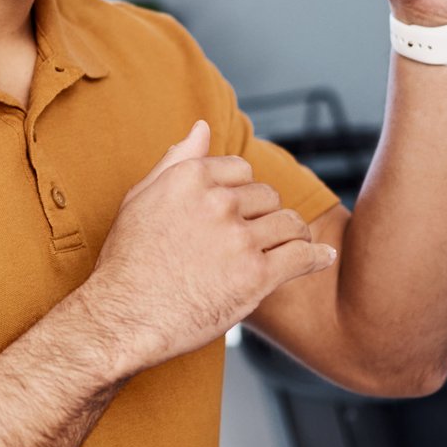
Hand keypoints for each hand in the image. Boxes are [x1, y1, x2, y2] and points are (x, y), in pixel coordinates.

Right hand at [72, 121, 336, 378]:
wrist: (123, 319)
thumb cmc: (127, 262)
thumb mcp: (141, 199)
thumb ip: (176, 161)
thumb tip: (202, 127)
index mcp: (192, 178)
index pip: (242, 170)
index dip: (242, 192)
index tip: (238, 212)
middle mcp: (219, 202)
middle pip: (268, 197)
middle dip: (265, 216)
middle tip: (255, 238)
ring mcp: (240, 239)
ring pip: (289, 224)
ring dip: (291, 236)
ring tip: (289, 247)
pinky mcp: (256, 276)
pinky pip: (302, 257)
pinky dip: (316, 257)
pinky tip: (322, 258)